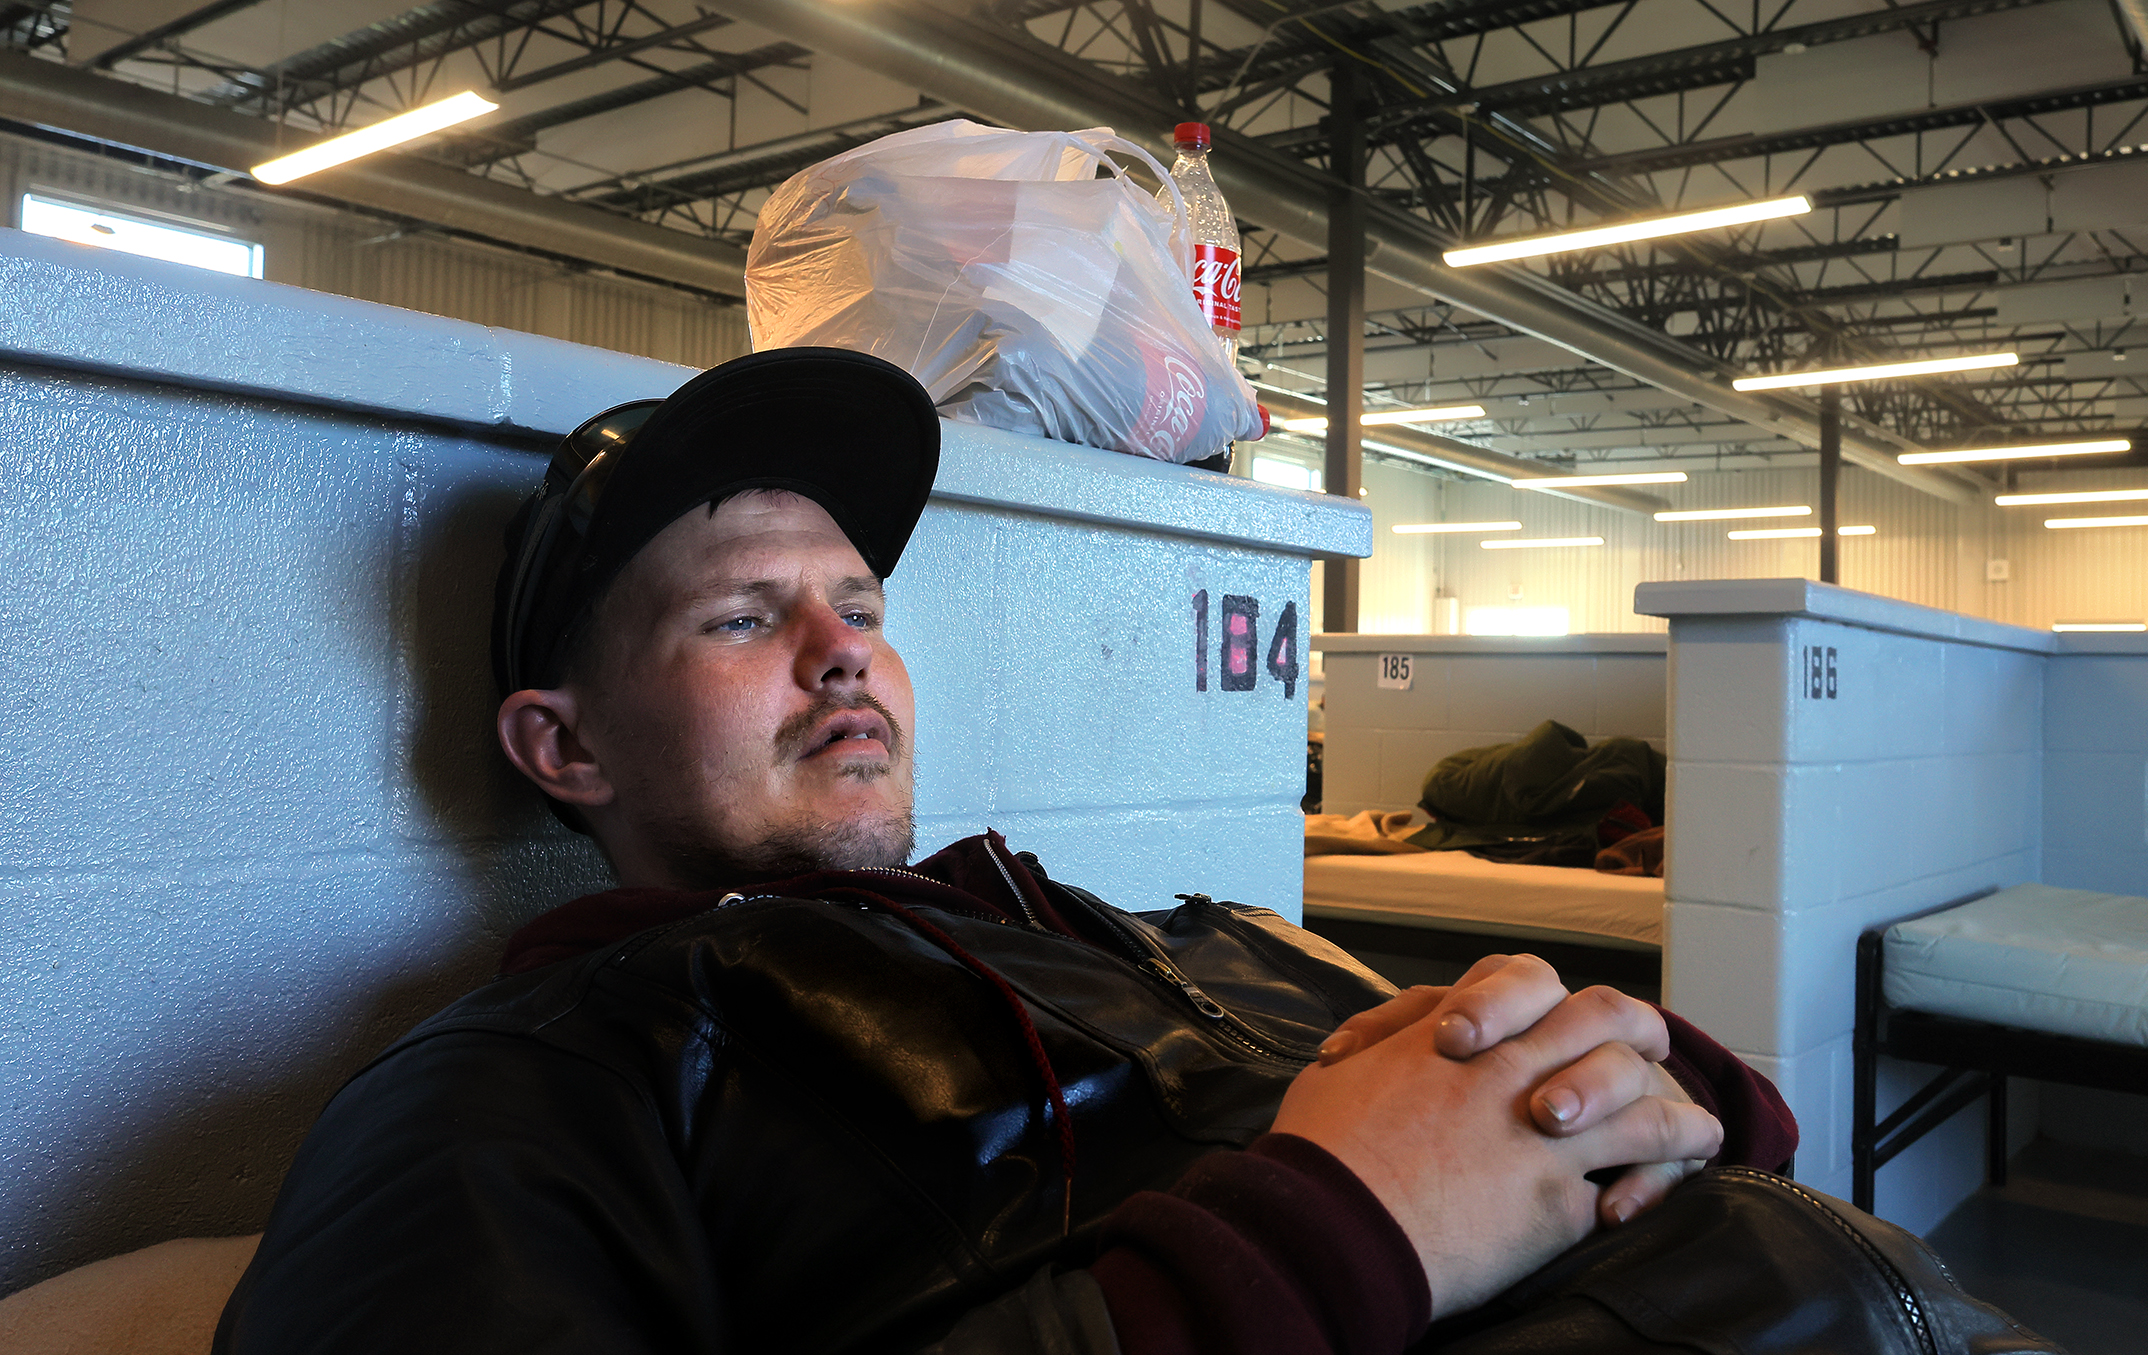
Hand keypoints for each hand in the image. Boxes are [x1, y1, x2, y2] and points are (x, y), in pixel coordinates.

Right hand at [1285, 963, 1719, 1307]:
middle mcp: (1509, 1068)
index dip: (1548, 995)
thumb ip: (1378, 1053)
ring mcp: (1541, 1131)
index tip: (1558, 1017)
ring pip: (1642, 1100)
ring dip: (1676, 1118)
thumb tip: (1372, 1053)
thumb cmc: (1320, 1157)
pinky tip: (1650, 1197)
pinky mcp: (1557, 1199)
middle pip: (1607, 1018)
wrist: (1334, 1228)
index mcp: (1453, 1029)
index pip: (1525, 978)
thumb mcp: (1339, 1077)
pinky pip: (1632, 1179)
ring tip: (1695, 1134)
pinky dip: (1652, 1186)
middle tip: (1650, 1054)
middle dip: (1638, 1033)